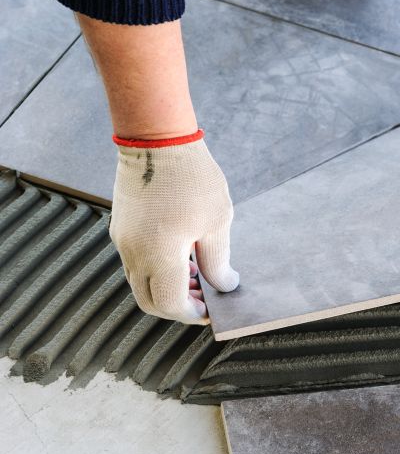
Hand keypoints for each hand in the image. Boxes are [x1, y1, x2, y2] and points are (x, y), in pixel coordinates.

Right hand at [109, 132, 238, 323]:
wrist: (157, 139)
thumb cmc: (191, 177)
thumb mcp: (216, 222)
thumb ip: (218, 261)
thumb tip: (224, 285)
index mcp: (158, 255)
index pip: (169, 304)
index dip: (191, 313)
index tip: (211, 309)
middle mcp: (134, 252)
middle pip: (149, 301)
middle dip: (177, 306)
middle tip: (203, 297)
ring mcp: (123, 240)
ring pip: (140, 282)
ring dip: (166, 287)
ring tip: (197, 274)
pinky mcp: (122, 228)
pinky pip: (136, 262)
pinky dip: (157, 269)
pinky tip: (182, 255)